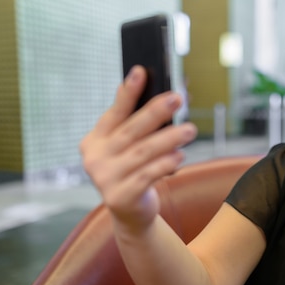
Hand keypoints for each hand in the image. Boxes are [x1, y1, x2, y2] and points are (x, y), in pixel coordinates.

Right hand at [80, 66, 196, 231]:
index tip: (141, 71)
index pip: (114, 112)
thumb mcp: (129, 148)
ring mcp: (105, 179)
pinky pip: (147, 176)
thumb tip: (157, 93)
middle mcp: (95, 159)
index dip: (128, 92)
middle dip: (156, 112)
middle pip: (131, 131)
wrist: (131, 213)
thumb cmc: (134, 171)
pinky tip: (180, 156)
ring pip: (142, 153)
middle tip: (177, 98)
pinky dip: (165, 164)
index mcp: (94, 140)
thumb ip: (136, 125)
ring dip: (169, 139)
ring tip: (190, 130)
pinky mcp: (120, 197)